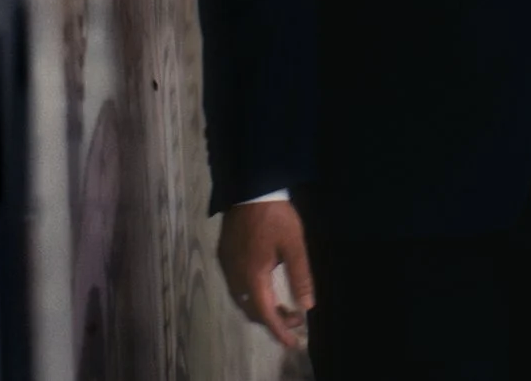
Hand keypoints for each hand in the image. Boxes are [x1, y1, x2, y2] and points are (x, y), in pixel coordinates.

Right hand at [218, 199, 313, 349]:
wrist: (251, 188)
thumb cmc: (276, 216)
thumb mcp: (294, 245)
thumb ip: (300, 276)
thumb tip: (307, 305)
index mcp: (252, 274)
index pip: (265, 312)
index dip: (279, 330)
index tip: (292, 342)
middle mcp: (234, 274)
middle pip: (251, 309)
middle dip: (273, 319)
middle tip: (295, 319)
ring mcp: (227, 264)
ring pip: (242, 298)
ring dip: (262, 307)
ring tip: (284, 306)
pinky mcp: (224, 254)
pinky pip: (236, 285)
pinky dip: (253, 294)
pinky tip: (267, 287)